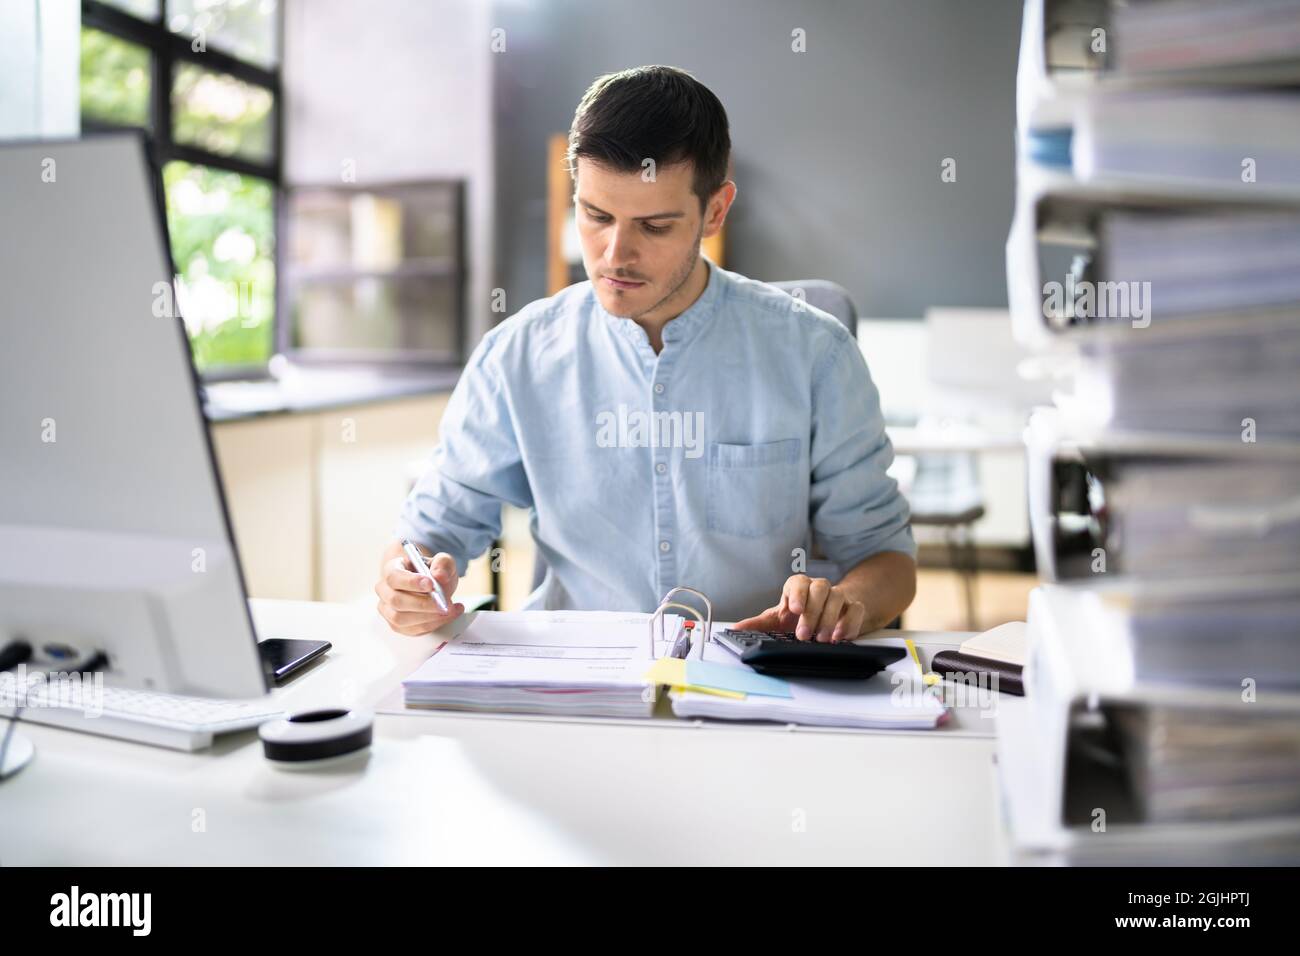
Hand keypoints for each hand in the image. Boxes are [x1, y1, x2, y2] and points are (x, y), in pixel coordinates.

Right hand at [375, 543, 464, 635]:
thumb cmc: (433, 573)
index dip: (411, 582)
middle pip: (395, 600)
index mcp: (391, 569)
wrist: (433, 587)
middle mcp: (385, 590)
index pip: (393, 577)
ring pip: (401, 619)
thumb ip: (443, 564)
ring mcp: (388, 610)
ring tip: (449, 609)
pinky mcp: (398, 626)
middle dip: (423, 604)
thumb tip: (439, 576)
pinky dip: (433, 624)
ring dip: (428, 617)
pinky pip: (412, 629)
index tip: (430, 584)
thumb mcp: (443, 562)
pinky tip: (448, 616)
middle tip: (444, 603)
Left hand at [734, 574, 866, 643]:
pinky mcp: (854, 607)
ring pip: (838, 597)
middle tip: (804, 635)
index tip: (794, 609)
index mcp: (799, 587)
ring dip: (830, 619)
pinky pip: (856, 609)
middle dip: (812, 612)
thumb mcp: (778, 620)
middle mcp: (819, 588)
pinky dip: (850, 622)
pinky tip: (840, 636)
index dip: (797, 594)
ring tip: (821, 639)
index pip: (798, 582)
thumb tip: (735, 629)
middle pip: (820, 589)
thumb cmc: (799, 616)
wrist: (828, 614)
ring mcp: (838, 596)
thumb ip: (758, 624)